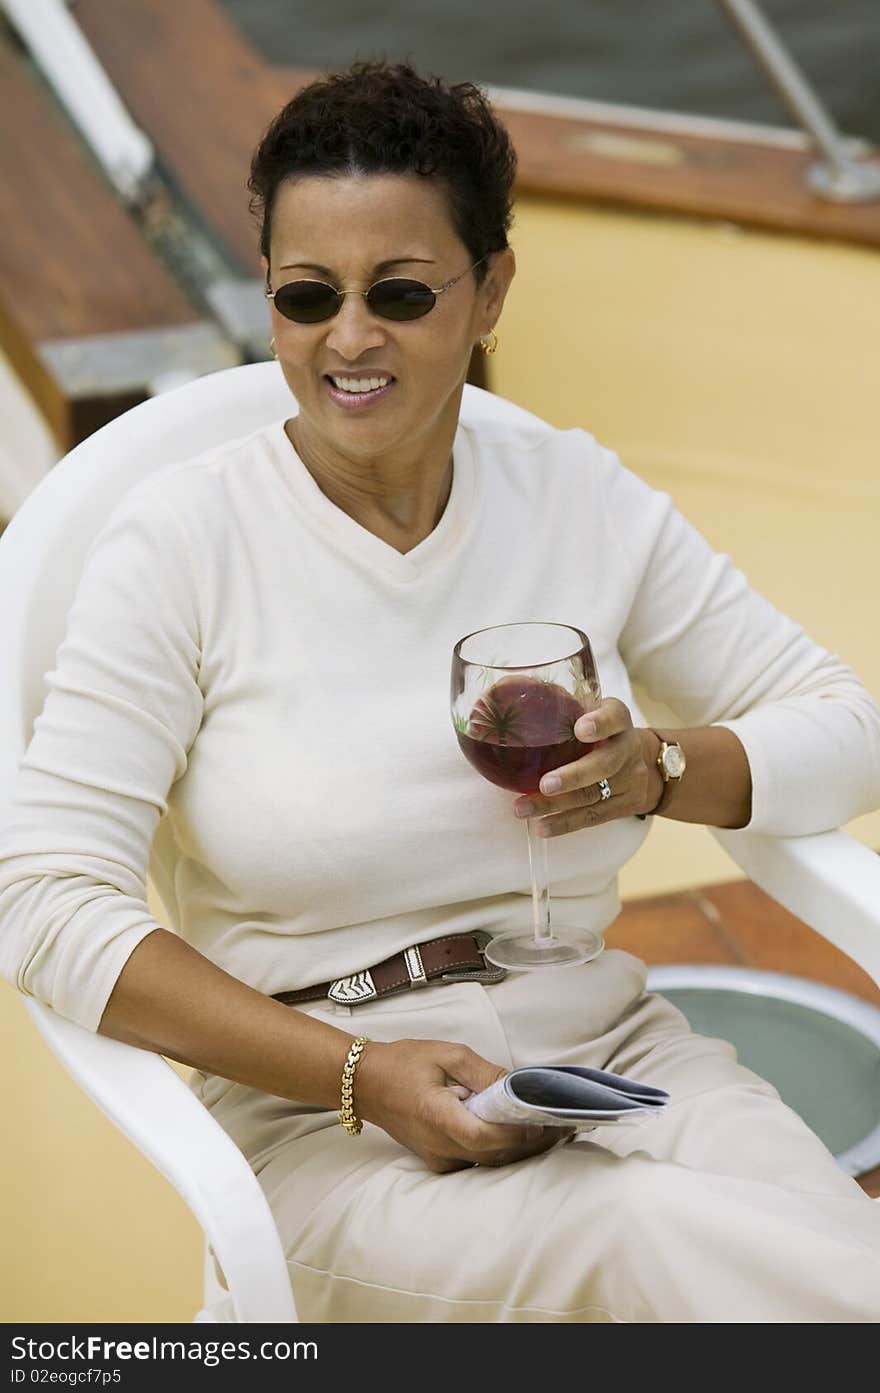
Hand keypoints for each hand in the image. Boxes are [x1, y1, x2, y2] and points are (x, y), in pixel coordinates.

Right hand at [355, 1038, 571, 1172]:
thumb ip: (485, 1073)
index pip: (487, 1137)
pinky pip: (477, 1160)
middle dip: (530, 1142)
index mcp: (439, 1117)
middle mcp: (440, 1147)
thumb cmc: (404, 1063)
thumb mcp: (448, 1055)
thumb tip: (518, 1086)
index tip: (546, 1120)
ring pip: (489, 1162)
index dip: (519, 1133)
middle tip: (561, 1125)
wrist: (366, 1083)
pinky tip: (515, 1133)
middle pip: (495, 1155)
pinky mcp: (439, 1162)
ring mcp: (439, 1159)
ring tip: (547, 1128)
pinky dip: (499, 1149)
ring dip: (518, 1148)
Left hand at [513, 697, 660, 835]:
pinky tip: (541, 827)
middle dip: (573, 776)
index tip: (580, 728)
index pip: (615, 717)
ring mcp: (629, 780)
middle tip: (543, 784)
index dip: (600, 723)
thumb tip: (509, 693)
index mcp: (620, 720)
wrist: (651, 765)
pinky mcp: (624, 806)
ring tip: (523, 809)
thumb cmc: (605, 733)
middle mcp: (627, 749)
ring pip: (594, 796)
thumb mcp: (596, 711)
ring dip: (556, 806)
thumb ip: (566, 706)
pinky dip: (565, 824)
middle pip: (605, 764)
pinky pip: (594, 817)